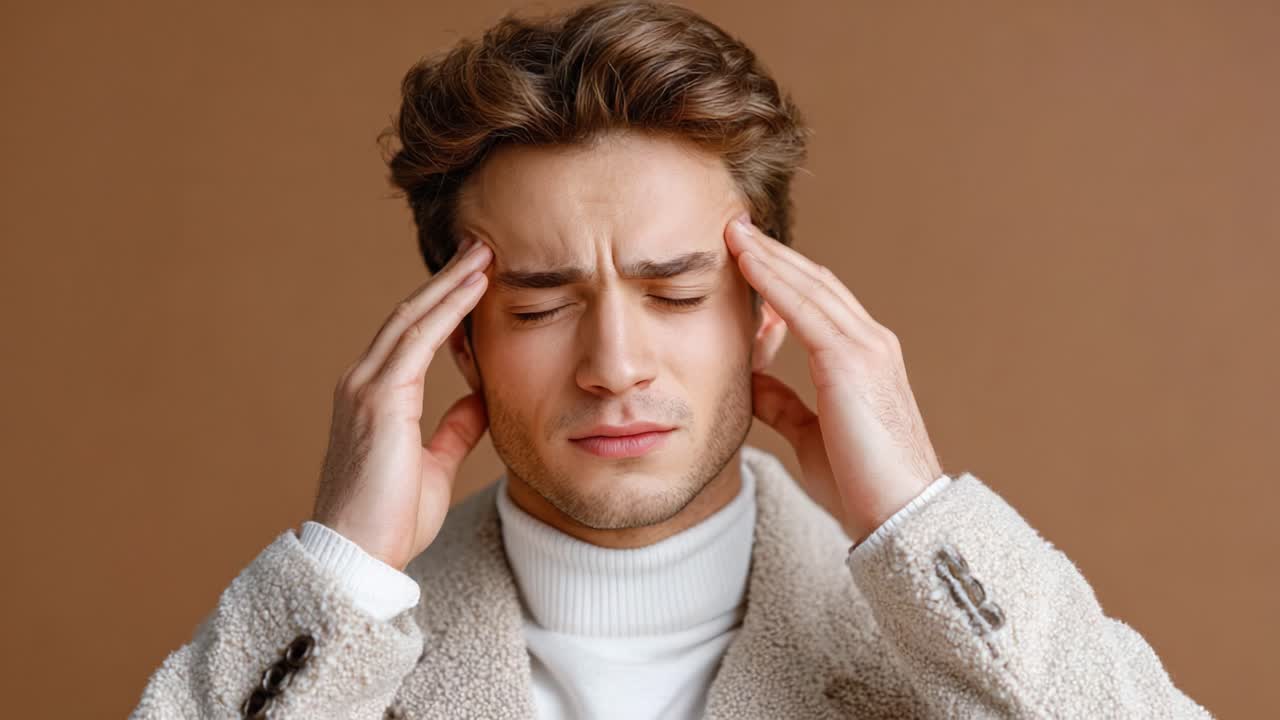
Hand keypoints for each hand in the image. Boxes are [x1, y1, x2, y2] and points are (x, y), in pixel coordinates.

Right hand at [310, 236, 492, 570]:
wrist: (358, 557)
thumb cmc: (390, 520)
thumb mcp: (433, 466)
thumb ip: (454, 429)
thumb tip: (480, 399)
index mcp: (373, 398)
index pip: (411, 335)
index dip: (443, 303)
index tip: (474, 277)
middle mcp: (362, 382)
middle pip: (410, 315)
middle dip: (447, 279)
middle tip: (481, 246)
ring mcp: (365, 388)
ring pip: (413, 318)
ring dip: (451, 283)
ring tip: (484, 253)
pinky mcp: (379, 400)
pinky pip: (418, 341)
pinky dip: (448, 310)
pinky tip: (474, 288)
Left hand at [725, 214, 942, 543]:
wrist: (899, 517)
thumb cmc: (860, 487)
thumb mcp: (809, 437)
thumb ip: (784, 404)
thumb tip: (751, 380)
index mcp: (863, 359)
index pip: (818, 302)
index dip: (782, 275)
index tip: (745, 255)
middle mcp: (870, 343)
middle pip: (814, 283)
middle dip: (772, 253)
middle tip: (733, 226)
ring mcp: (865, 347)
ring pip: (809, 286)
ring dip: (768, 256)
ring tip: (731, 231)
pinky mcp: (852, 361)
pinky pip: (804, 309)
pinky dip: (772, 280)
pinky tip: (745, 261)